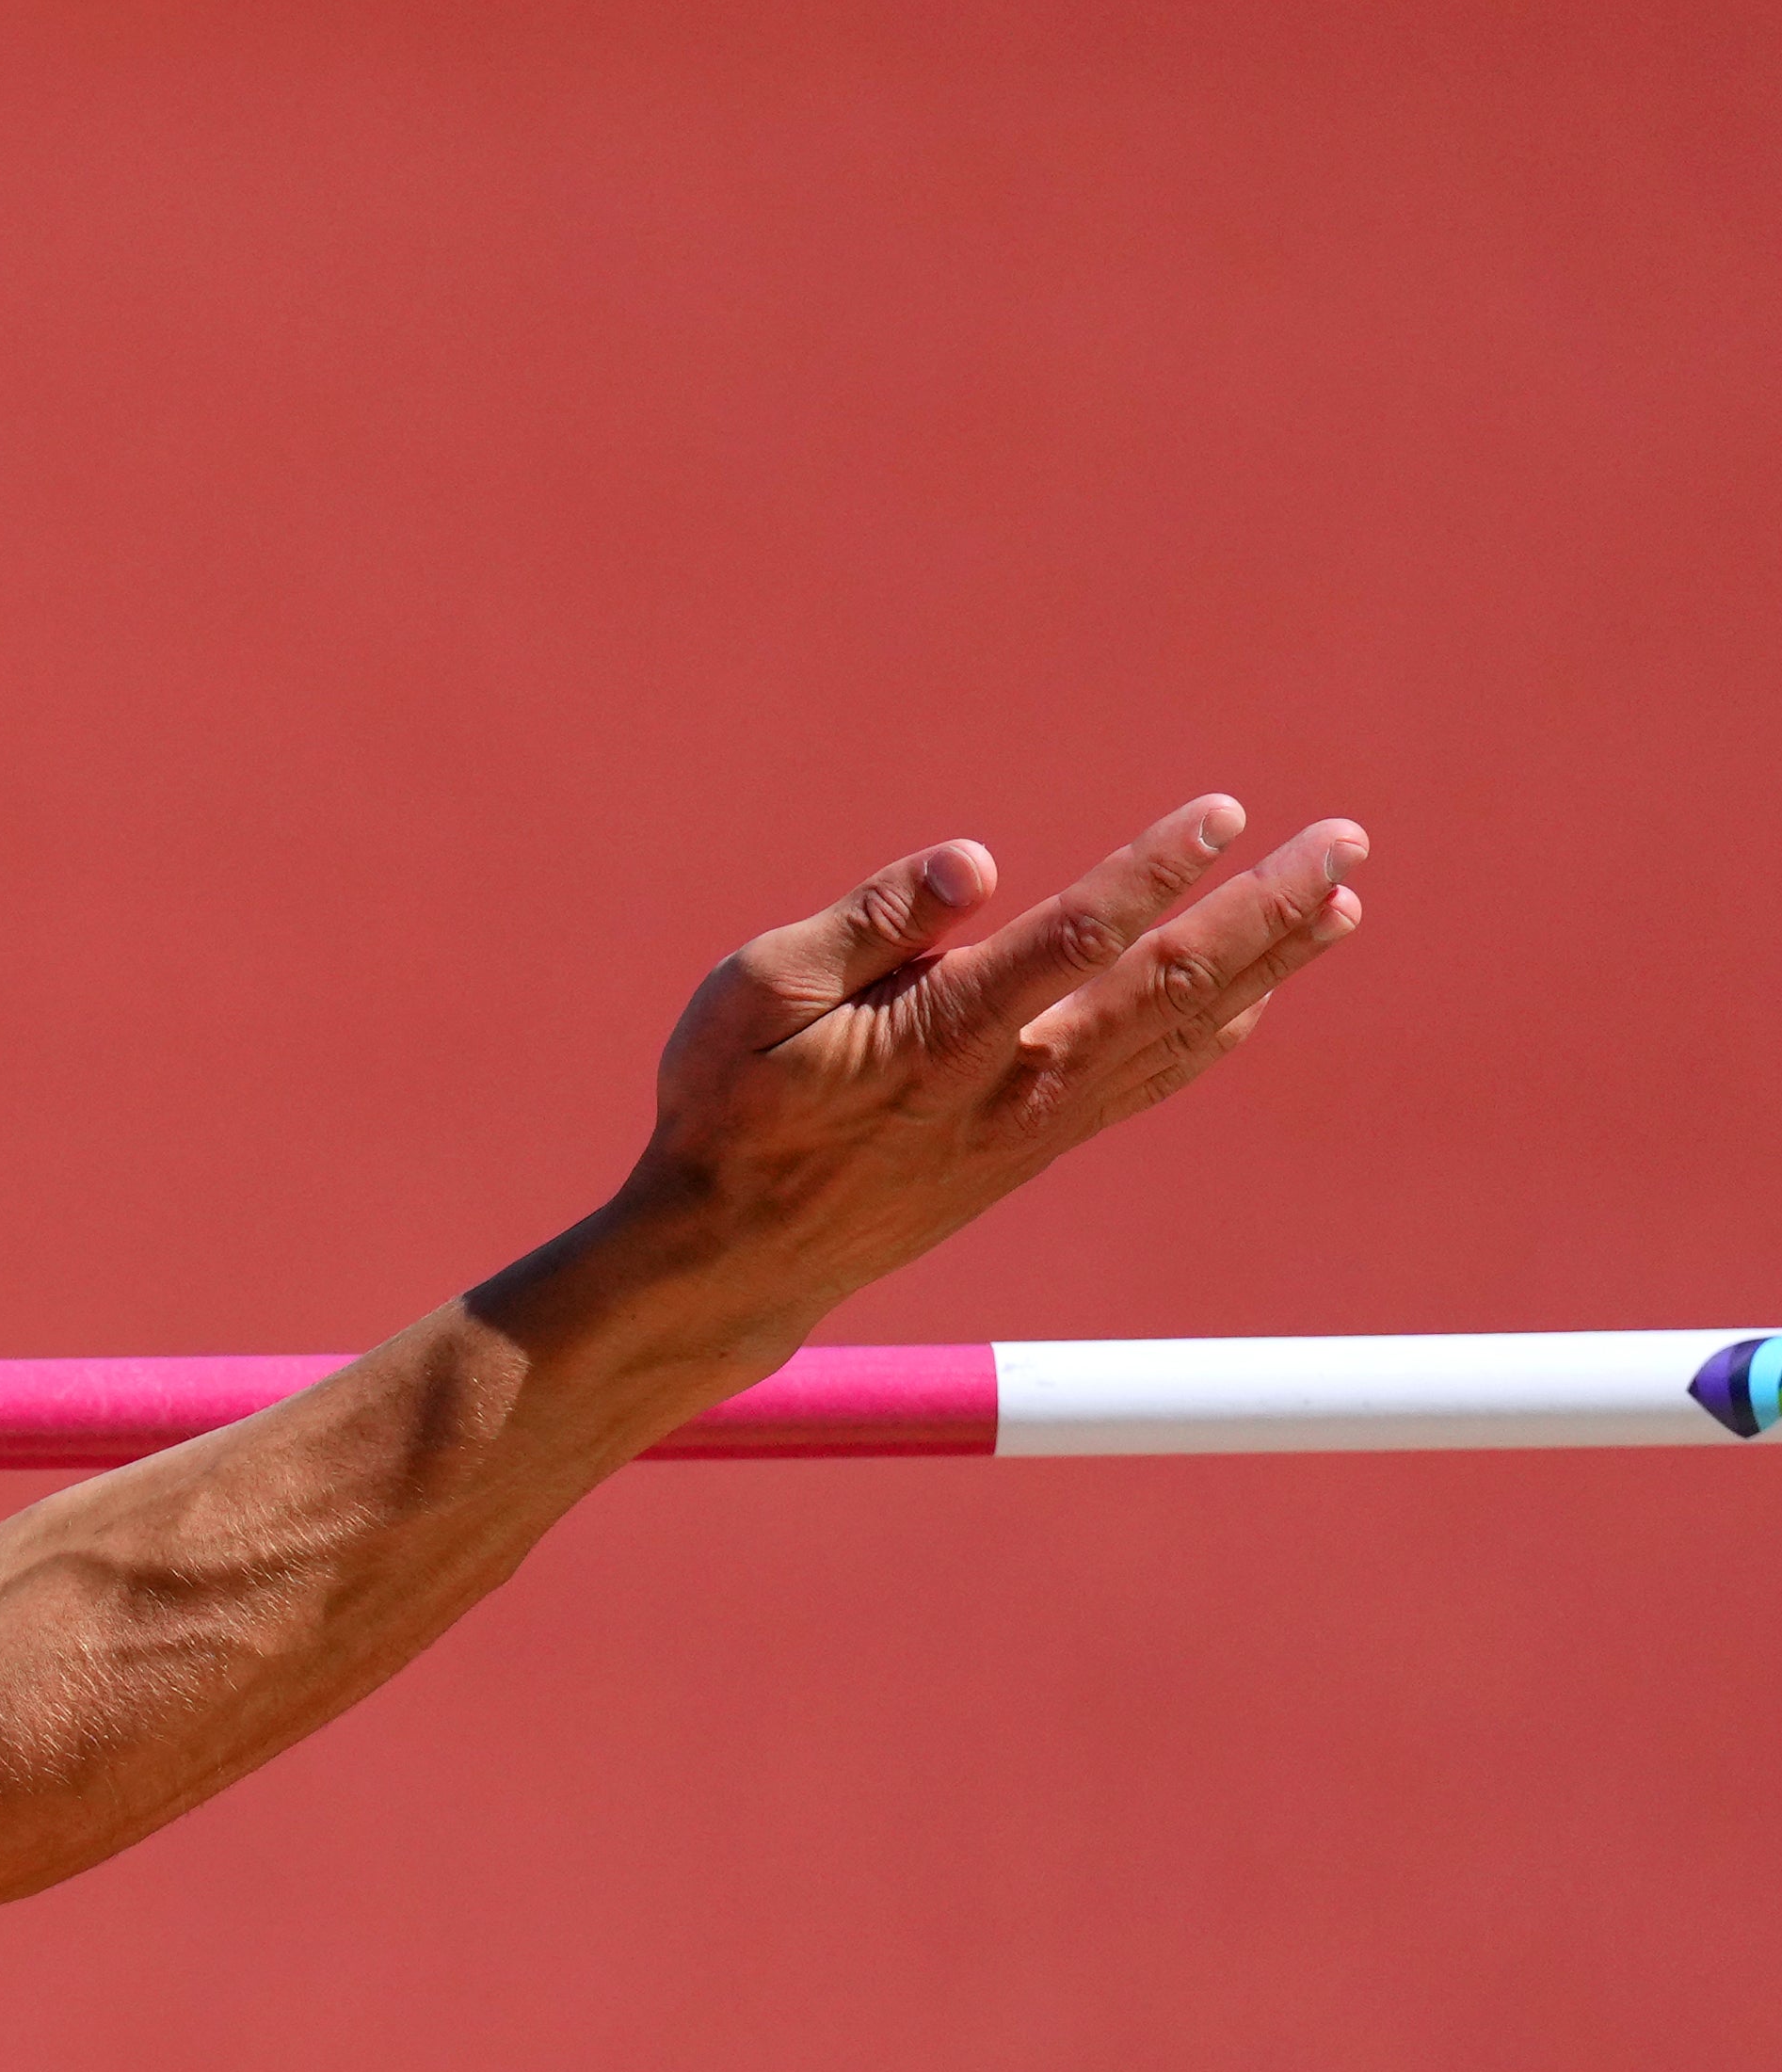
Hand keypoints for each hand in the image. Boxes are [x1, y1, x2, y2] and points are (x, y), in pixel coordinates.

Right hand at [593, 795, 1373, 1337]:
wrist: (731, 1258)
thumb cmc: (727, 1107)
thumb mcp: (752, 995)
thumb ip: (868, 923)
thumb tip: (979, 861)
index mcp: (941, 1036)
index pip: (1074, 939)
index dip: (1154, 872)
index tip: (1224, 813)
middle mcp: (1012, 1083)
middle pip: (1168, 985)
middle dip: (1265, 908)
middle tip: (1344, 842)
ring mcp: (1035, 1122)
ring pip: (1180, 1032)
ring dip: (1269, 963)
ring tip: (1341, 901)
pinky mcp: (1037, 1146)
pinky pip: (1152, 1080)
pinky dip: (1220, 1029)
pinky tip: (1262, 991)